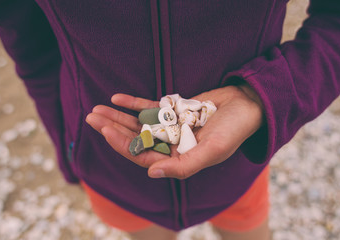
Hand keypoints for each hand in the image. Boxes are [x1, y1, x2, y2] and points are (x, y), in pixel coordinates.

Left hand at [86, 85, 263, 178]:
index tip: (105, 130)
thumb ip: (185, 165)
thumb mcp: (213, 150)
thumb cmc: (234, 130)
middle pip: (136, 139)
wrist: (247, 104)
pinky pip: (150, 107)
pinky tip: (117, 97)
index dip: (123, 145)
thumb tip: (151, 173)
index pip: (144, 155)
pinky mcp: (174, 111)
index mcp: (180, 160)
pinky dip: (134, 103)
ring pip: (139, 123)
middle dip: (113, 129)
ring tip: (97, 109)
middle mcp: (172, 145)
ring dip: (119, 116)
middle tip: (91, 117)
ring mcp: (171, 127)